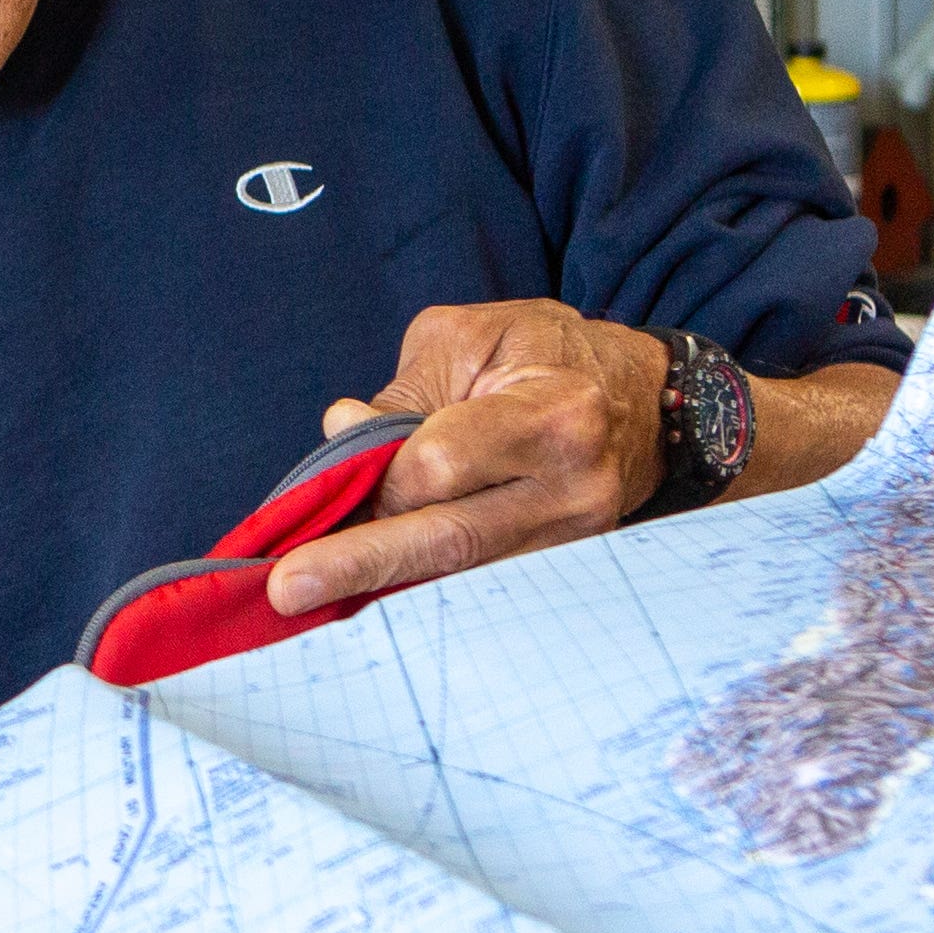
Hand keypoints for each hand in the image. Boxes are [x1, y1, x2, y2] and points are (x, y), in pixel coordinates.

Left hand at [264, 300, 665, 616]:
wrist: (644, 400)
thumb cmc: (546, 354)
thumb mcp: (471, 339)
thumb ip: (403, 394)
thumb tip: (342, 434)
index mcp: (554, 414)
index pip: (444, 465)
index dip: (379, 474)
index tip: (332, 478)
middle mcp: (573, 488)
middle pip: (451, 540)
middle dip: (361, 564)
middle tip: (289, 589)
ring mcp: (576, 540)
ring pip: (462, 575)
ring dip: (383, 584)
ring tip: (315, 593)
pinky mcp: (565, 569)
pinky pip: (480, 584)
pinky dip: (423, 587)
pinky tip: (370, 591)